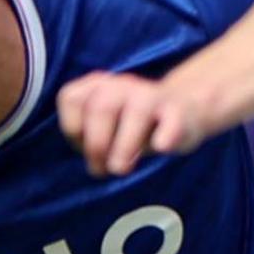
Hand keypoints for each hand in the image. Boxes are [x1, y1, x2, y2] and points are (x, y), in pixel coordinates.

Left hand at [56, 71, 207, 176]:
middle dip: (96, 144)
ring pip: (136, 113)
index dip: (74, 129)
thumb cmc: (130, 128)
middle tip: (102, 169)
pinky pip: (172, 123)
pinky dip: (165, 137)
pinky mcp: (178, 113)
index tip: (85, 145)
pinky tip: (160, 147)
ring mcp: (152, 96)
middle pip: (100, 107)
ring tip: (122, 169)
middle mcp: (122, 84)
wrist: (182, 111)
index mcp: (98, 85)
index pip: (71, 99)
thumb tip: (97, 163)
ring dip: (124, 147)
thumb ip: (88, 140)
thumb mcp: (101, 129)